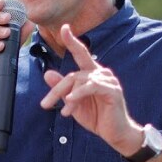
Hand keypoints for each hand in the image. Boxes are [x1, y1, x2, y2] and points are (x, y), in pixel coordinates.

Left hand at [40, 23, 141, 154]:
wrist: (116, 134)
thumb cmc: (97, 118)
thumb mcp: (73, 103)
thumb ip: (61, 88)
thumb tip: (47, 73)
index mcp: (92, 74)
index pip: (82, 53)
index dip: (73, 41)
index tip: (64, 28)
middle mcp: (101, 73)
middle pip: (73, 74)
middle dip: (57, 90)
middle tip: (45, 105)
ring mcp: (108, 81)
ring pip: (80, 81)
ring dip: (68, 96)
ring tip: (65, 112)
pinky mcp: (112, 91)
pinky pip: (92, 87)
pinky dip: (79, 93)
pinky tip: (70, 102)